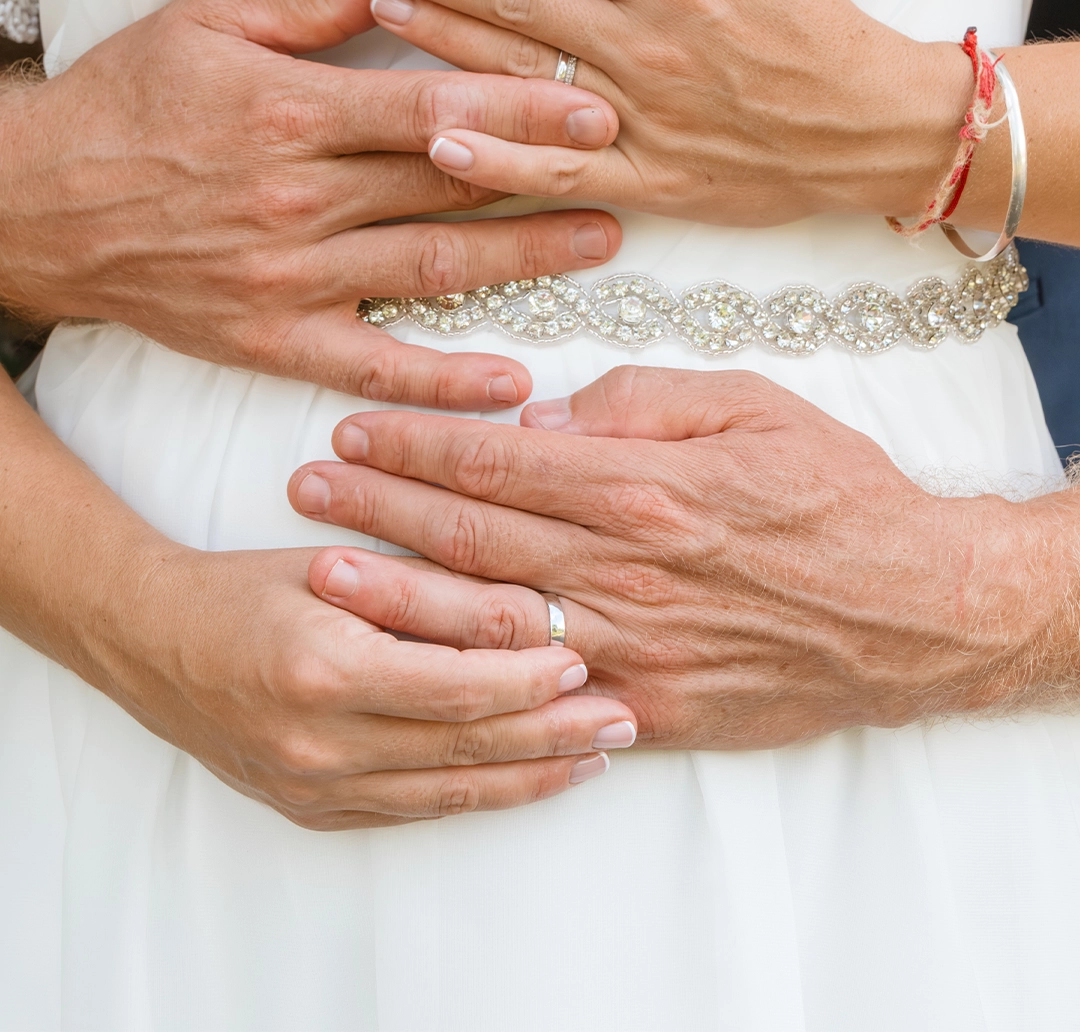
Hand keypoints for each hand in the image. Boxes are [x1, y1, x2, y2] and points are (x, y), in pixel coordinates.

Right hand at [0, 0, 619, 406]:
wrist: (43, 206)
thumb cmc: (131, 99)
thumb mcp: (210, 20)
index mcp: (290, 111)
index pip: (432, 106)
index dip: (522, 103)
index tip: (598, 97)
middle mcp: (298, 199)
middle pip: (450, 183)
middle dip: (550, 170)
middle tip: (637, 163)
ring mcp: (290, 278)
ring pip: (430, 269)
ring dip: (526, 258)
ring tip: (605, 241)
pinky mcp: (275, 339)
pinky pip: (372, 364)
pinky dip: (442, 378)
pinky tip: (510, 380)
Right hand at [87, 540, 631, 829]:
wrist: (156, 642)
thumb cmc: (248, 587)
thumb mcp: (338, 567)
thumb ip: (430, 592)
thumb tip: (528, 608)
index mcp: (326, 670)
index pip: (457, 687)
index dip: (529, 678)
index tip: (586, 661)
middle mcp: (320, 743)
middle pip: (466, 748)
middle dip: (554, 736)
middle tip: (625, 719)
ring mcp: (315, 787)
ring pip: (448, 791)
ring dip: (530, 775)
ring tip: (596, 756)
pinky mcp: (313, 809)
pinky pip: (413, 810)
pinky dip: (477, 796)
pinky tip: (523, 779)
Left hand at [288, 368, 1078, 748]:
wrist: (917, 610)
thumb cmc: (837, 494)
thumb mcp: (753, 403)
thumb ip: (643, 398)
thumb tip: (546, 409)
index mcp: (641, 484)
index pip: (494, 457)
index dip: (413, 442)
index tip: (352, 430)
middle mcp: (622, 569)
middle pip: (470, 534)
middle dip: (376, 508)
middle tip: (304, 490)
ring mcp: (632, 647)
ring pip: (485, 620)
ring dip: (396, 593)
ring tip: (324, 573)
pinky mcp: (655, 707)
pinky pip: (545, 698)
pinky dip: (476, 683)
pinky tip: (417, 669)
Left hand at [347, 0, 973, 225]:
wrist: (873, 129)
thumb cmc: (816, 33)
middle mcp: (649, 46)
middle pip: (519, 0)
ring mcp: (646, 117)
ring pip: (527, 76)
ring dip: (446, 43)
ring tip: (384, 14)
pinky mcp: (652, 180)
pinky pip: (562, 171)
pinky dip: (500, 160)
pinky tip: (439, 142)